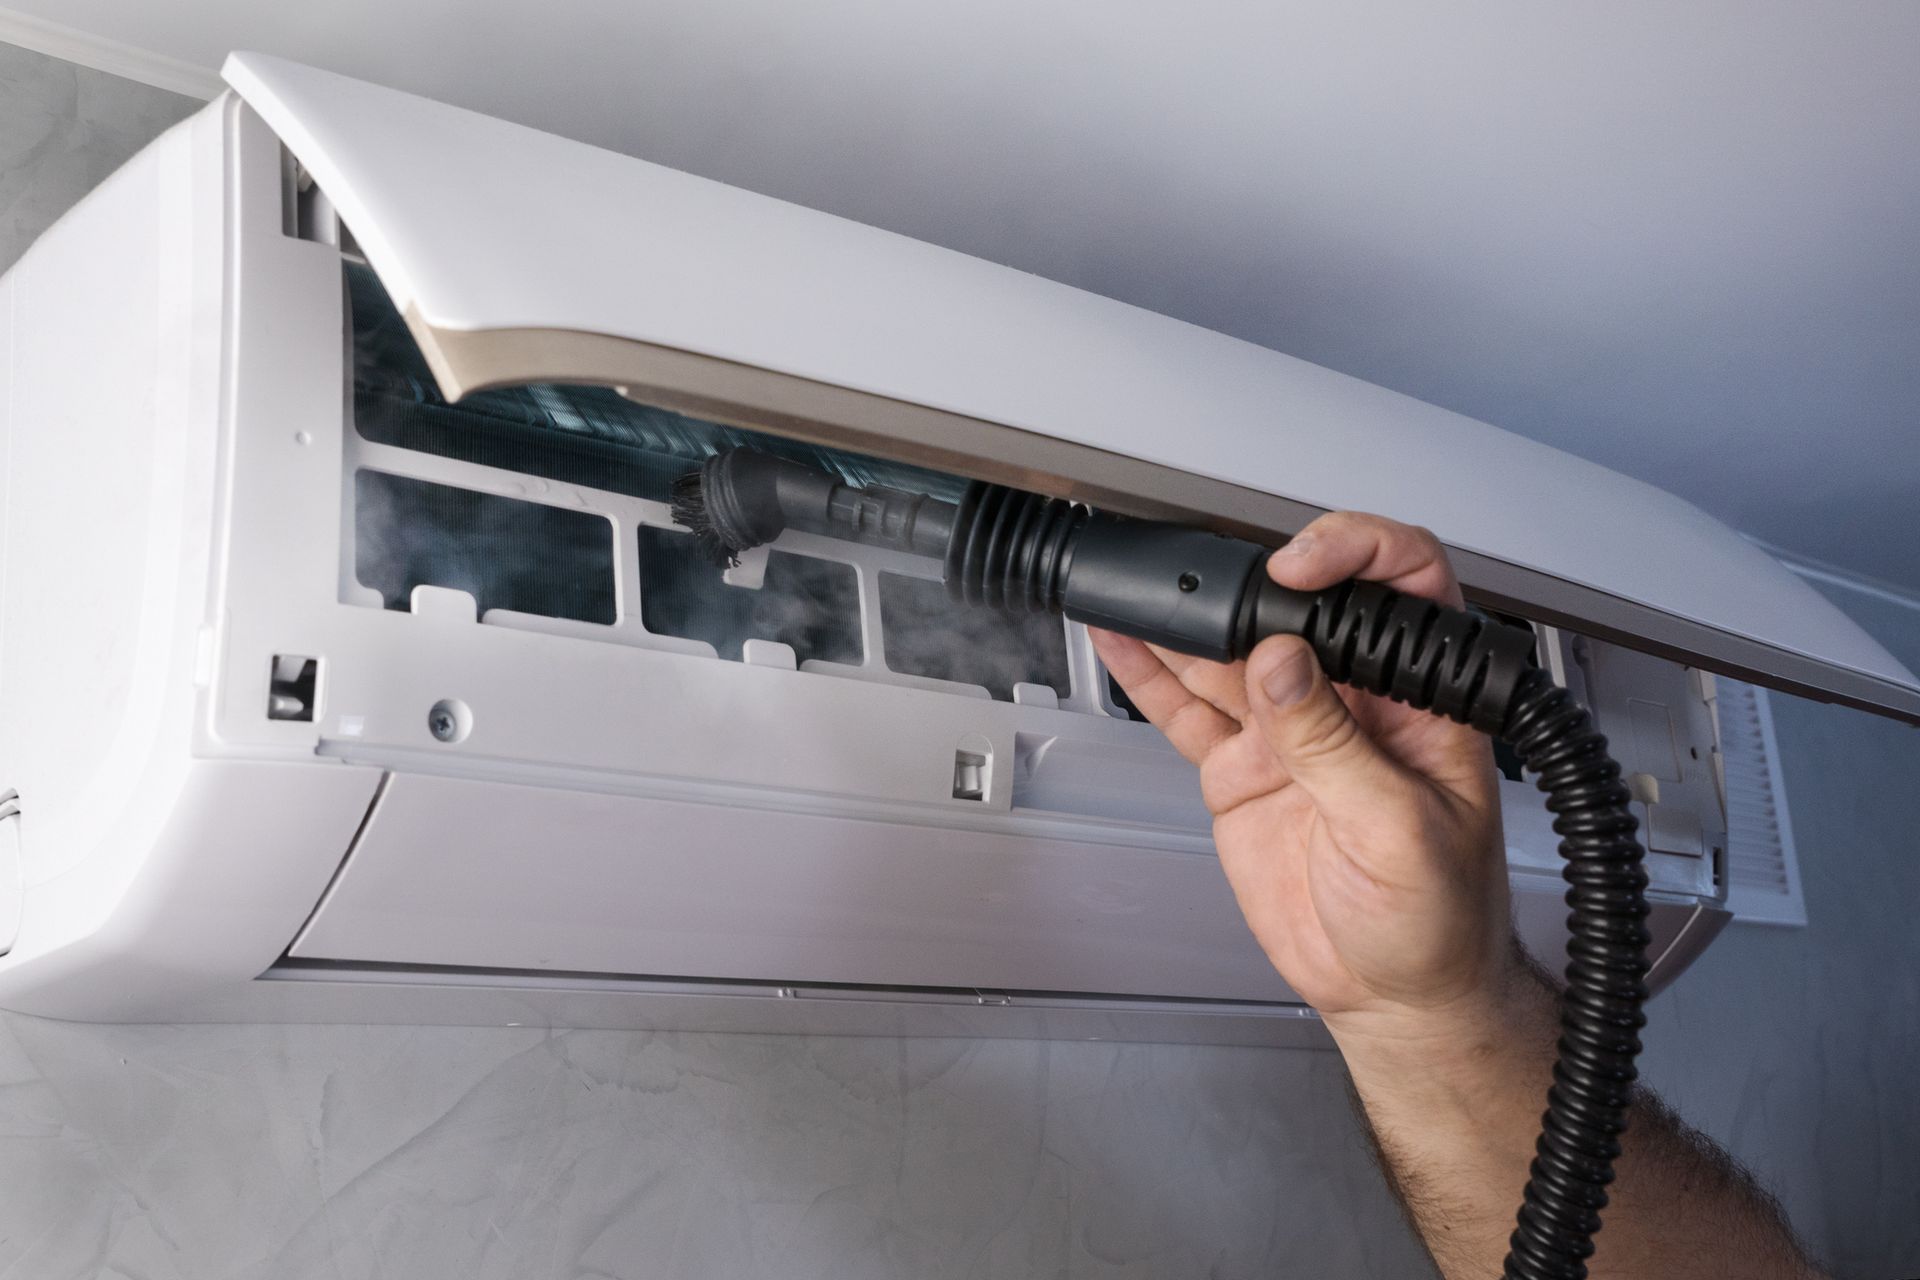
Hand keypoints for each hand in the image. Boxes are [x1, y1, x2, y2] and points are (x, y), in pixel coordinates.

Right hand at [1090, 511, 1517, 1037]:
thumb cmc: (1441, 921)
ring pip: (1231, 654)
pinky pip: (1191, 710)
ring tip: (1139, 598)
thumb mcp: (1400, 830)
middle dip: (1246, 587)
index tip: (1297, 570)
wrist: (1394, 995)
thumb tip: (1283, 663)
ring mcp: (1292, 732)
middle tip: (1200, 592)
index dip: (1355, 553)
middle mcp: (1355, 700)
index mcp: (1421, 697)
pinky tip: (1123, 642)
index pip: (1404, 582)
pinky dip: (1151, 676)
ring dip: (1184, 623)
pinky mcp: (1243, 769)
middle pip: (1297, 609)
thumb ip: (1337, 744)